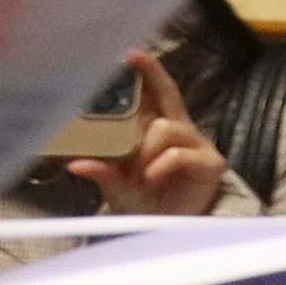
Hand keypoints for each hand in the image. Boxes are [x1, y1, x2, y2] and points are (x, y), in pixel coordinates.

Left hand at [65, 50, 225, 216]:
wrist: (169, 230)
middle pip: (168, 94)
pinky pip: (178, 154)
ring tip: (139, 172)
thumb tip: (76, 163)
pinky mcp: (209, 163)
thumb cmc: (146, 203)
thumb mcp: (118, 186)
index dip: (147, 72)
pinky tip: (151, 177)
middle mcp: (178, 131)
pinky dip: (160, 165)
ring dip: (145, 149)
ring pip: (165, 128)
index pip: (154, 94)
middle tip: (133, 60)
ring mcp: (196, 145)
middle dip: (152, 75)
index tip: (129, 54)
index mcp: (157, 131)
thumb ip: (103, 172)